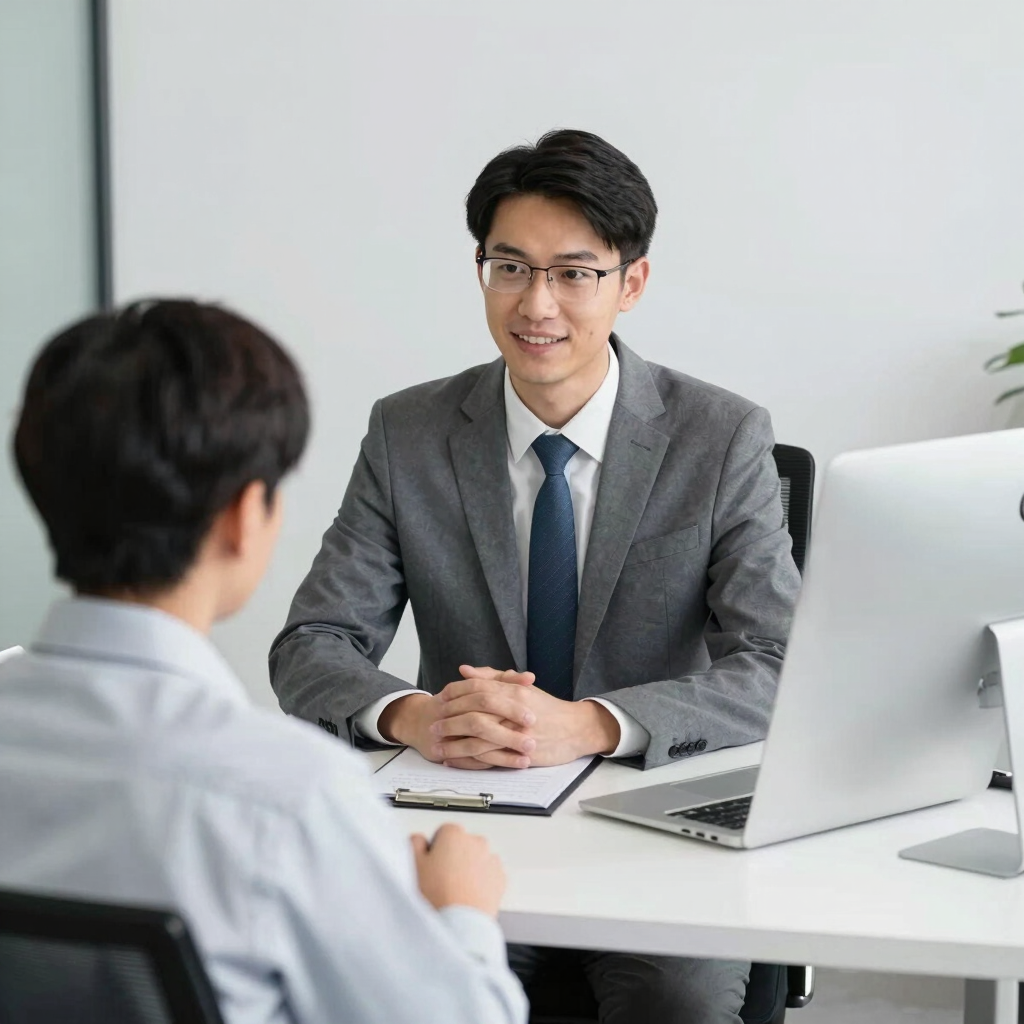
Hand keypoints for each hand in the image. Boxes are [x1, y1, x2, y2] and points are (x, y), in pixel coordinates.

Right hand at [378, 684, 535, 767]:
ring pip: (478, 742)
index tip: (532, 699)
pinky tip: (517, 763)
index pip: (486, 690)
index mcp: (461, 691)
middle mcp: (453, 712)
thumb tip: (528, 677)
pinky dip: (496, 762)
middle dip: (507, 723)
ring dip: (505, 747)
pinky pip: (476, 761)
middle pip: (481, 717)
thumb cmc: (458, 705)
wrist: (421, 724)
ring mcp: (451, 735)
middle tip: (532, 725)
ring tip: (529, 751)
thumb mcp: (478, 688)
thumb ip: (504, 681)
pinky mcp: (451, 754)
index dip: (509, 695)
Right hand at [410, 823, 505, 917]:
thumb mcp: (413, 865)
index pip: (442, 833)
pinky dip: (480, 882)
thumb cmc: (437, 896)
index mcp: (454, 833)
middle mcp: (476, 842)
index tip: (431, 866)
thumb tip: (419, 839)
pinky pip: (488, 875)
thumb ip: (414, 843)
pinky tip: (467, 896)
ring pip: (476, 860)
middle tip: (440, 880)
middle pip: (461, 845)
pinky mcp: (500, 878)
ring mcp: (491, 860)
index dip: (434, 851)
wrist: (460, 925)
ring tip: (454, 891)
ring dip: (468, 869)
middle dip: (452, 858)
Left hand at [435, 666, 620, 767]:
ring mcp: (515, 732)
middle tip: (433, 727)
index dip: (454, 696)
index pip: (476, 690)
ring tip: (437, 747)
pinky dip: (467, 761)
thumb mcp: (522, 687)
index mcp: (512, 690)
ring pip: (476, 738)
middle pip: (472, 713)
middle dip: (449, 721)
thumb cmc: (547, 708)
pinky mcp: (518, 753)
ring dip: (454, 744)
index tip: (439, 701)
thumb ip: (493, 677)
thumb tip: (465, 670)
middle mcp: (512, 710)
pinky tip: (453, 761)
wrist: (576, 729)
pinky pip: (487, 758)